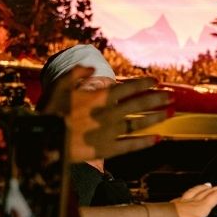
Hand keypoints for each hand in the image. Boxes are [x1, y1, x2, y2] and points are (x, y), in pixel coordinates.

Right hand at [51, 75, 169, 162]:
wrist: (44, 140)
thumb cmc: (49, 111)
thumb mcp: (59, 85)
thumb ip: (77, 73)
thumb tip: (93, 67)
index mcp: (100, 96)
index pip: (129, 86)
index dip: (145, 83)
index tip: (157, 81)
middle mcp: (110, 113)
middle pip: (140, 104)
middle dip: (158, 98)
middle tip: (172, 95)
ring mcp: (110, 132)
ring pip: (140, 123)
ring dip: (157, 117)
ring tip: (171, 113)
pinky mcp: (107, 150)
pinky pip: (131, 146)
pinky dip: (146, 142)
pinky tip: (159, 139)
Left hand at [151, 183, 216, 216]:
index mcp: (202, 206)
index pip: (216, 196)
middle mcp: (194, 201)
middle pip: (208, 192)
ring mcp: (184, 201)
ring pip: (196, 191)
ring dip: (204, 187)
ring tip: (208, 184)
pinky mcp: (176, 203)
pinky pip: (186, 195)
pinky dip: (191, 192)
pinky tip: (189, 194)